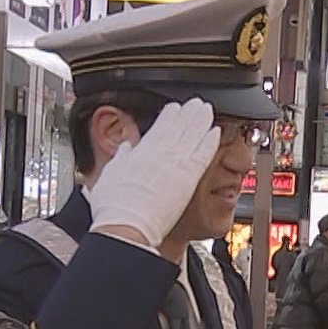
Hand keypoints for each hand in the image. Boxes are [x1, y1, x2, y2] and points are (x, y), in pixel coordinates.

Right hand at [88, 99, 220, 254]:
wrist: (127, 225)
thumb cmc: (116, 207)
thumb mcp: (111, 174)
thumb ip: (121, 159)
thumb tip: (126, 148)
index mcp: (140, 152)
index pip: (158, 128)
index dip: (168, 116)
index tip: (174, 108)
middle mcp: (159, 154)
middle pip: (178, 128)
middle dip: (188, 114)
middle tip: (197, 103)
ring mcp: (175, 164)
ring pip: (192, 136)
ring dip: (201, 121)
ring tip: (207, 111)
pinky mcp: (188, 178)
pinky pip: (202, 155)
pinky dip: (209, 141)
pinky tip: (216, 132)